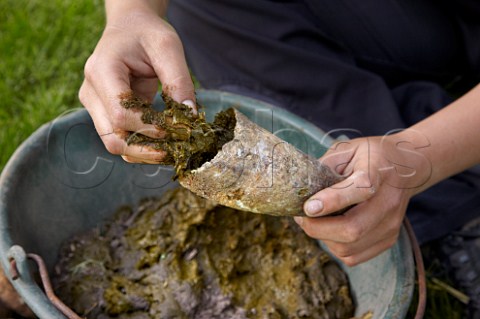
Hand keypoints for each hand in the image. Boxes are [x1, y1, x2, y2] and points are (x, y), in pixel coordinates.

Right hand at [79, 8, 194, 163]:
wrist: (129, 27)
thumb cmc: (147, 33)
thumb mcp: (168, 47)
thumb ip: (179, 81)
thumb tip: (189, 116)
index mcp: (102, 71)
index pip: (120, 114)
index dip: (149, 128)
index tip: (176, 129)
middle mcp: (91, 92)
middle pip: (112, 138)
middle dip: (145, 149)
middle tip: (174, 150)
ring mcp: (94, 105)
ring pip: (115, 143)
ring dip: (144, 152)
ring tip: (171, 150)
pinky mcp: (103, 113)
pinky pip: (121, 137)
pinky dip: (142, 145)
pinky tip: (163, 143)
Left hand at [295, 133, 430, 265]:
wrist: (406, 166)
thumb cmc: (369, 156)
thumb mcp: (346, 150)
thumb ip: (324, 167)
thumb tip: (300, 190)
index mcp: (377, 172)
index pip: (360, 189)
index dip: (332, 200)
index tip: (308, 207)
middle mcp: (388, 202)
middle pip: (352, 229)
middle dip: (317, 228)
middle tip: (301, 217)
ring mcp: (390, 224)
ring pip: (349, 247)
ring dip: (323, 238)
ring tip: (314, 222)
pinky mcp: (388, 240)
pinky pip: (353, 256)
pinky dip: (334, 247)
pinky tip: (329, 231)